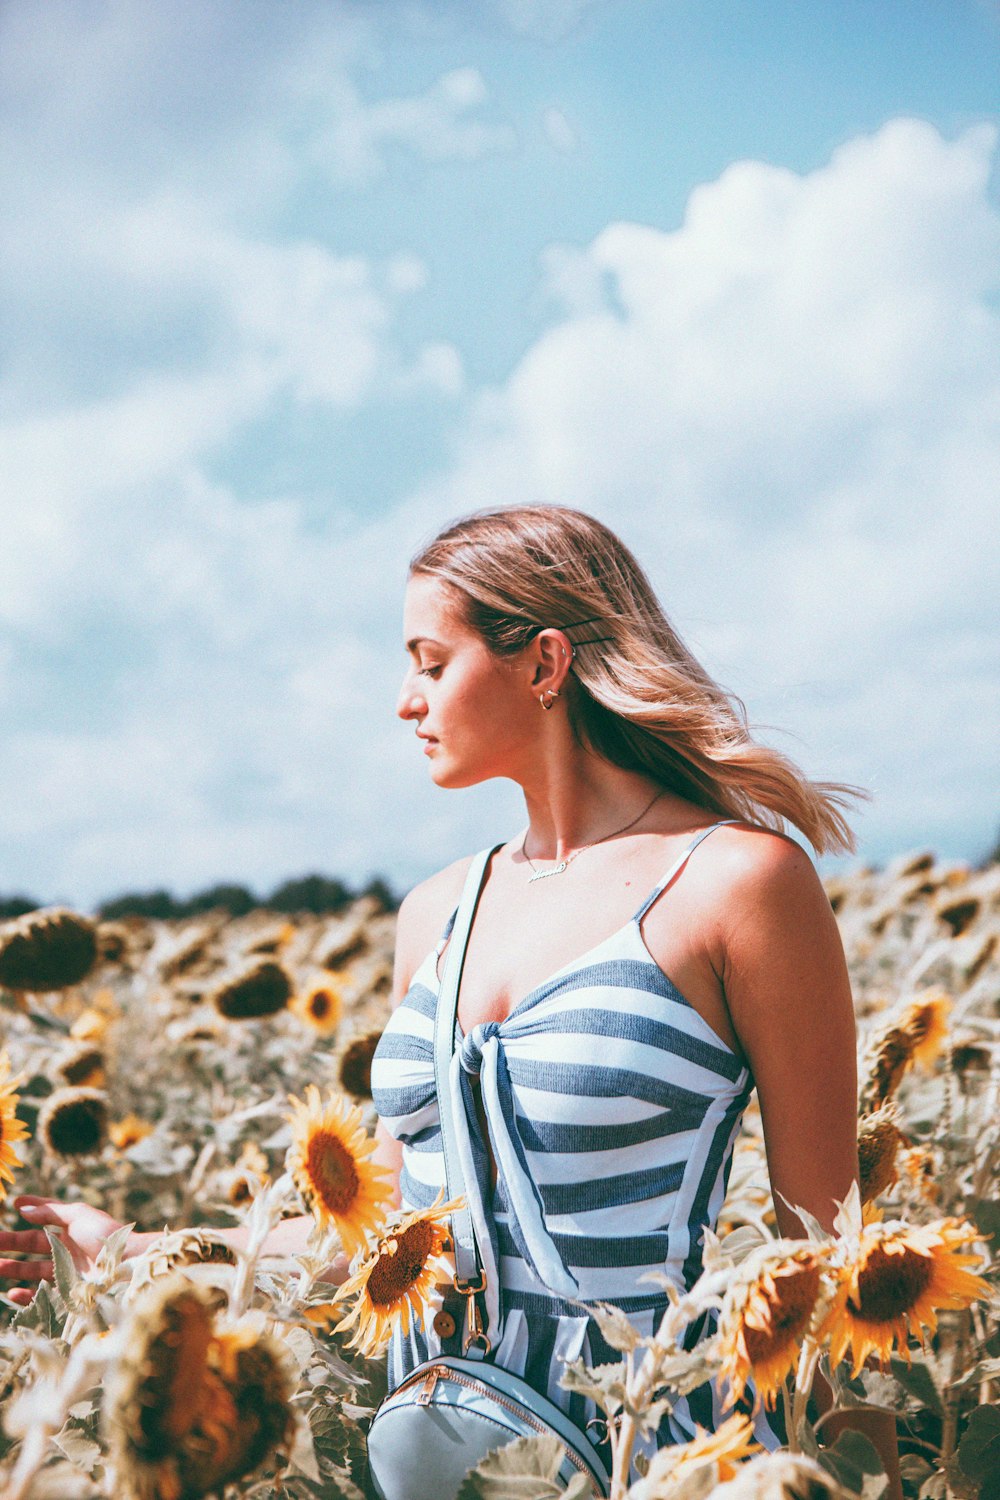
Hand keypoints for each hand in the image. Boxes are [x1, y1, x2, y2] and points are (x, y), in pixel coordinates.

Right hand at [0, 1195, 127, 1304]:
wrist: (126, 1265)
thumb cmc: (106, 1235)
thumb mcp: (79, 1215)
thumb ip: (51, 1213)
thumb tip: (24, 1209)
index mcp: (74, 1226)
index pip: (49, 1214)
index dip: (34, 1208)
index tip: (15, 1203)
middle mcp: (70, 1247)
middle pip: (35, 1244)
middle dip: (12, 1242)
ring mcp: (69, 1269)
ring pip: (35, 1269)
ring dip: (14, 1268)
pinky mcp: (69, 1291)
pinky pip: (43, 1294)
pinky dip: (27, 1294)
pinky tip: (12, 1292)